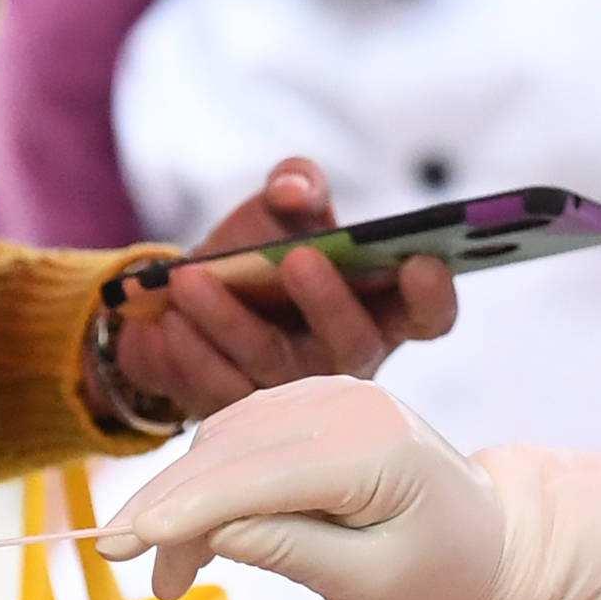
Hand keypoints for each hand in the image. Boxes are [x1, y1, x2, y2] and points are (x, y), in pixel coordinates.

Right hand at [100, 380, 501, 599]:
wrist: (487, 535)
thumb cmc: (437, 570)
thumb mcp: (369, 584)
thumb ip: (290, 551)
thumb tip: (208, 532)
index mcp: (373, 448)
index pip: (258, 475)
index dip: (185, 508)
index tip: (123, 542)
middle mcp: (348, 402)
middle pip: (229, 449)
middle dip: (168, 507)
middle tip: (120, 562)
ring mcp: (330, 392)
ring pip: (224, 438)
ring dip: (183, 498)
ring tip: (167, 572)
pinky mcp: (313, 401)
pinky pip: (241, 433)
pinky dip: (208, 479)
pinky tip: (193, 532)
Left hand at [104, 158, 462, 427]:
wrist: (186, 297)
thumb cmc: (257, 252)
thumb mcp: (280, 210)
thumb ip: (297, 184)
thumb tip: (293, 189)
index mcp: (380, 307)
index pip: (428, 314)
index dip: (433, 294)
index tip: (420, 260)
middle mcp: (347, 358)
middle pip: (355, 345)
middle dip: (329, 301)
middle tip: (297, 258)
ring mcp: (296, 394)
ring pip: (273, 367)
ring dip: (229, 321)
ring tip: (188, 280)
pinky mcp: (242, 416)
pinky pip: (219, 390)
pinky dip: (190, 353)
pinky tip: (167, 321)